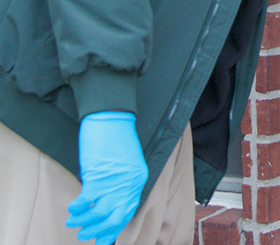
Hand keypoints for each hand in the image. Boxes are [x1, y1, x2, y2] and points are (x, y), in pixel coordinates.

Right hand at [66, 111, 147, 244]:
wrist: (112, 116)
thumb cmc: (117, 138)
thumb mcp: (126, 163)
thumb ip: (121, 183)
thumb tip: (108, 204)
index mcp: (138, 179)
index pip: (127, 212)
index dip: (113, 228)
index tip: (103, 238)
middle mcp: (129, 183)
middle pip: (113, 217)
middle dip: (97, 230)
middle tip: (84, 234)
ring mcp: (115, 180)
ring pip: (98, 212)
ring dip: (83, 220)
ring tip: (72, 221)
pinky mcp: (99, 175)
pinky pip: (85, 200)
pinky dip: (77, 207)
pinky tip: (71, 207)